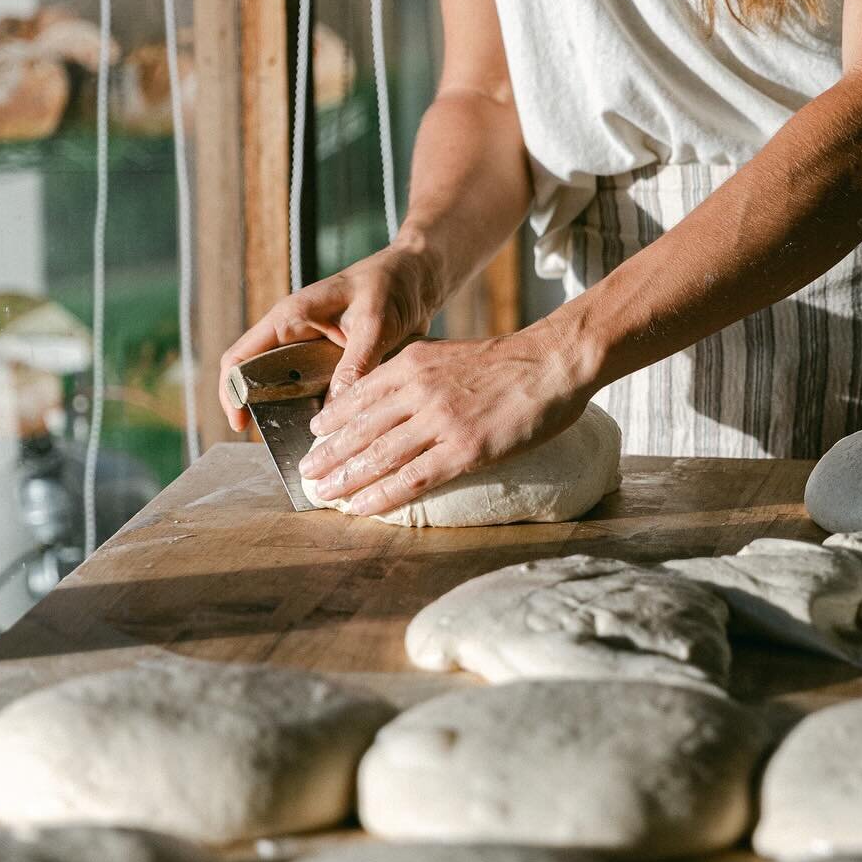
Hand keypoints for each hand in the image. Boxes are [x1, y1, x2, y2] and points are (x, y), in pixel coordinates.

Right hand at [217, 241, 442, 433]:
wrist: (421, 275)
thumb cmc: (395, 284)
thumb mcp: (375, 323)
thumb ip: (354, 364)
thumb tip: (333, 412)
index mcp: (290, 318)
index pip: (240, 358)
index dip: (232, 393)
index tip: (241, 425)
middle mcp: (295, 334)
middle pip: (261, 380)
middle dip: (265, 411)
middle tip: (283, 444)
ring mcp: (313, 348)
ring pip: (289, 389)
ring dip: (294, 414)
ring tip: (310, 444)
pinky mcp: (334, 359)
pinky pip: (317, 390)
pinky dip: (321, 410)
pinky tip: (336, 430)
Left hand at [294, 323, 591, 516]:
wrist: (554, 361)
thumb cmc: (510, 361)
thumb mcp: (450, 354)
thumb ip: (420, 374)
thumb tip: (397, 400)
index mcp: (414, 363)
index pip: (358, 394)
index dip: (332, 419)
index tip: (315, 436)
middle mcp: (419, 390)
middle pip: (360, 428)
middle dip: (329, 454)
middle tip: (307, 474)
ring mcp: (441, 421)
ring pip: (379, 455)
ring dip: (346, 478)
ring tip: (325, 493)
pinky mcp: (465, 450)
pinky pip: (413, 478)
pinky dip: (382, 495)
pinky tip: (363, 507)